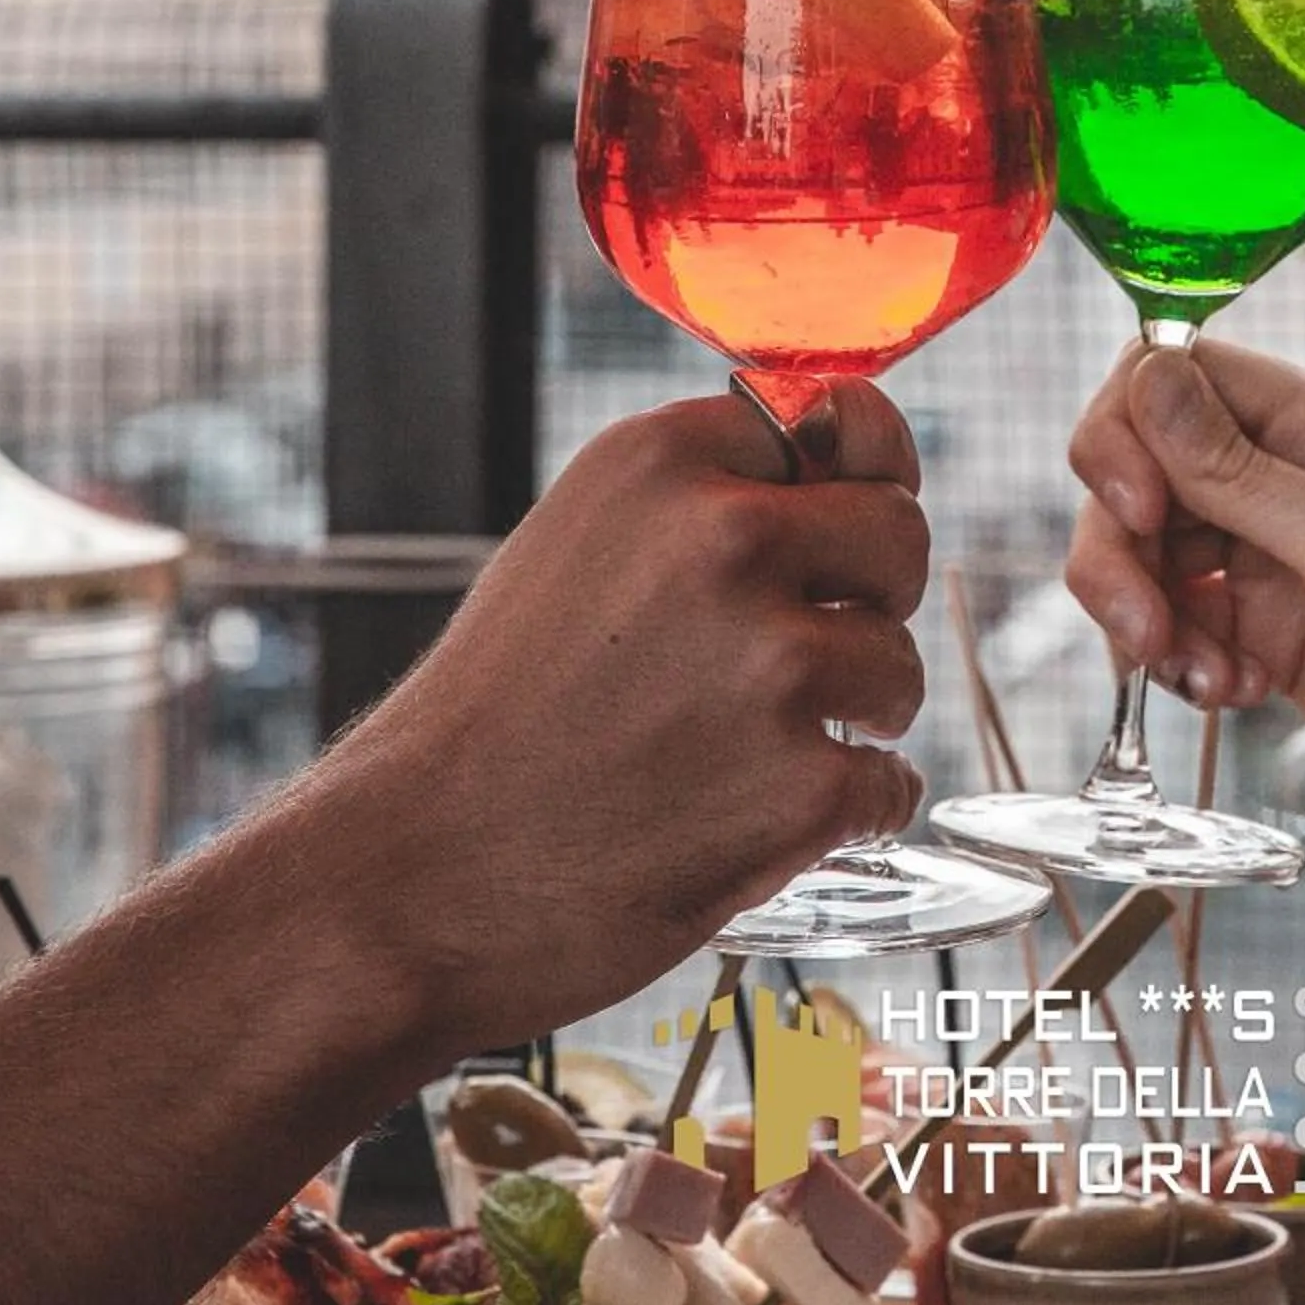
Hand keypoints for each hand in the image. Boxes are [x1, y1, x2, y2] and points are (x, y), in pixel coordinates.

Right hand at [332, 381, 929, 1050]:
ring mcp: (770, 664)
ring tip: (752, 754)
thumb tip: (855, 454)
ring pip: (901, 669)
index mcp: (661, 461)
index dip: (844, 494)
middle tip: (803, 659)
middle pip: (899, 534)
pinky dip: (850, 813)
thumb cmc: (487, 721)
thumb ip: (703, 499)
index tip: (822, 545)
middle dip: (872, 600)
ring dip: (857, 719)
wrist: (403, 879)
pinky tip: (768, 823)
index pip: (840, 425)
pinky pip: (888, 783)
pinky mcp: (798, 786)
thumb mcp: (574, 546)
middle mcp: (725, 539)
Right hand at [1066, 340, 1304, 863]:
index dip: (1129, 433)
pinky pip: (1179, 619)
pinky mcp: (1269, 623)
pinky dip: (1181, 659)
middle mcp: (1293, 473)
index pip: (1177, 374)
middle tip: (1144, 628)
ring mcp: (1278, 550)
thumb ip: (1237, 470)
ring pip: (1149, 550)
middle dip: (1123, 549)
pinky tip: (1232, 692)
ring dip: (1146, 615)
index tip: (1136, 512)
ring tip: (1197, 676)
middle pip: (1144, 469)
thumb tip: (1149, 372)